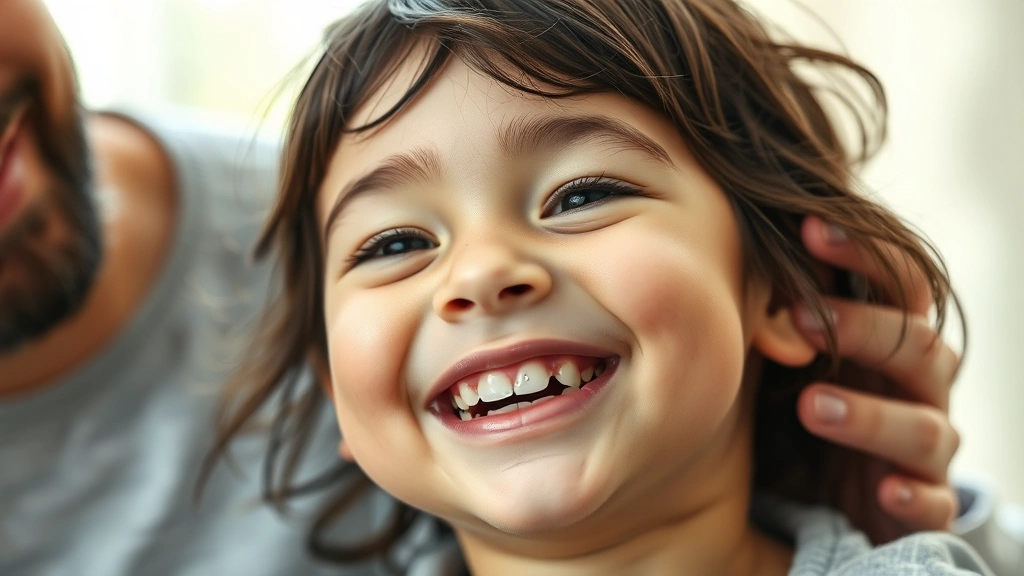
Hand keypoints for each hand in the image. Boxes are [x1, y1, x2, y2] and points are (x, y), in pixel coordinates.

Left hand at [795, 216, 961, 542]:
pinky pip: (935, 506)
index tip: (807, 229)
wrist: (816, 496)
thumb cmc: (795, 406)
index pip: (898, 283)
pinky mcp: (923, 508)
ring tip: (810, 406)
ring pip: (924, 428)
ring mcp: (924, 451)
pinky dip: (915, 498)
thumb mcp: (780, 359)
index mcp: (888, 340)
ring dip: (871, 415)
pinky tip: (886, 492)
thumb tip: (720, 246)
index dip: (863, 253)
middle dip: (864, 329)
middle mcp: (916, 388)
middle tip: (800, 320)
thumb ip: (770, 313)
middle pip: (918, 347)